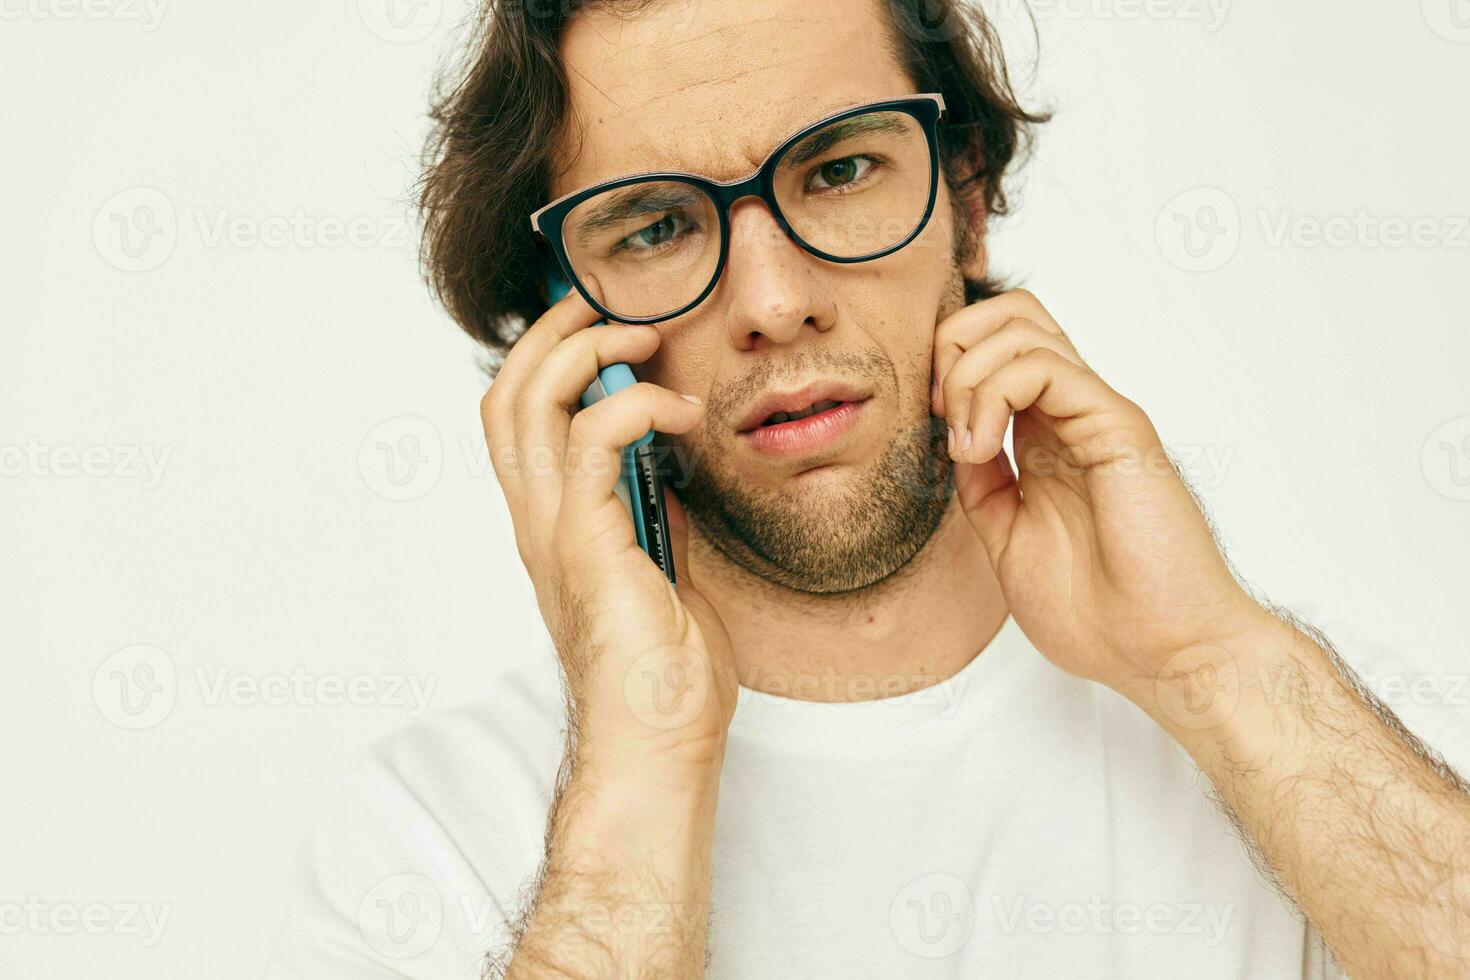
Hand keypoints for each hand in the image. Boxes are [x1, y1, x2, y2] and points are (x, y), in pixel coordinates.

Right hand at [481, 282, 736, 769]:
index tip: (603, 324)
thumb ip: (654, 517)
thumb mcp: (665, 573)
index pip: (517, 421)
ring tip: (643, 338)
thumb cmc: (665, 676)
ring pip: (528, 404)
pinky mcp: (585, 543)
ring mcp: (552, 532)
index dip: (546, 359)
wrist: (658, 744)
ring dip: (585, 353)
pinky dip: (634, 406)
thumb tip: (671, 465)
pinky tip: (680, 413)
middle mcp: (536, 523)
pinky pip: (590, 442)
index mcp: (551, 527)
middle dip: (553, 334)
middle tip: (613, 307)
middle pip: (506, 396)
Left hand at [931, 289, 1269, 694]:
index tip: (933, 428)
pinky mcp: (1115, 426)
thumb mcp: (1009, 544)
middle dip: (952, 347)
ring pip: (1021, 325)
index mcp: (1048, 439)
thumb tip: (951, 444)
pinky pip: (1044, 365)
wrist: (1164, 655)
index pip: (997, 349)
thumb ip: (982, 490)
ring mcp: (1095, 416)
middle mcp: (1072, 416)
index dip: (947, 367)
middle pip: (1010, 314)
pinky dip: (992, 392)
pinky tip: (980, 449)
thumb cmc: (1103, 615)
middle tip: (941, 415)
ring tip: (964, 444)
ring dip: (967, 373)